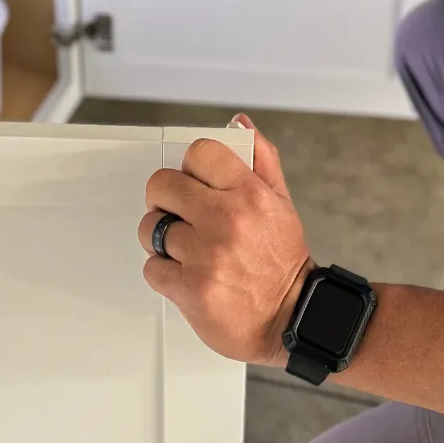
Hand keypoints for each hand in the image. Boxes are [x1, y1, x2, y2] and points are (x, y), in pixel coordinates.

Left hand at [139, 116, 311, 365]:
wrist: (292, 319)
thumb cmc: (283, 262)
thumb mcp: (282, 203)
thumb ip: (261, 159)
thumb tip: (239, 124)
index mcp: (249, 194)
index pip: (200, 152)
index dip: (190, 167)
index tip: (193, 182)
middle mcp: (226, 221)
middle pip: (162, 186)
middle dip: (165, 199)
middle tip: (179, 214)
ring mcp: (205, 256)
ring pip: (151, 228)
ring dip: (161, 239)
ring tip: (186, 249)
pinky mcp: (189, 289)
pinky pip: (152, 267)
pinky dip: (164, 272)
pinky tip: (187, 274)